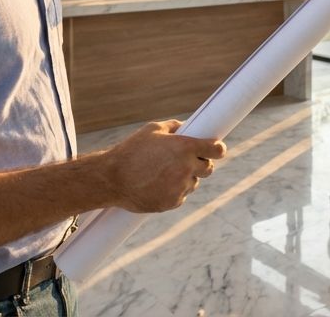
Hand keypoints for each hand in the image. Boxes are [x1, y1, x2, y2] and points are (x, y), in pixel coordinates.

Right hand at [99, 119, 226, 212]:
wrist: (111, 179)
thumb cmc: (130, 151)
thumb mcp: (152, 130)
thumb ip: (174, 128)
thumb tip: (187, 127)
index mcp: (185, 147)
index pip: (217, 150)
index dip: (217, 149)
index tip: (216, 149)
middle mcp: (186, 167)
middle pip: (209, 168)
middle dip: (201, 164)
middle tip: (186, 161)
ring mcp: (180, 187)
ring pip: (193, 183)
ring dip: (185, 178)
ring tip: (163, 173)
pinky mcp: (173, 202)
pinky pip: (181, 196)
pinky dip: (174, 191)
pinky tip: (157, 185)